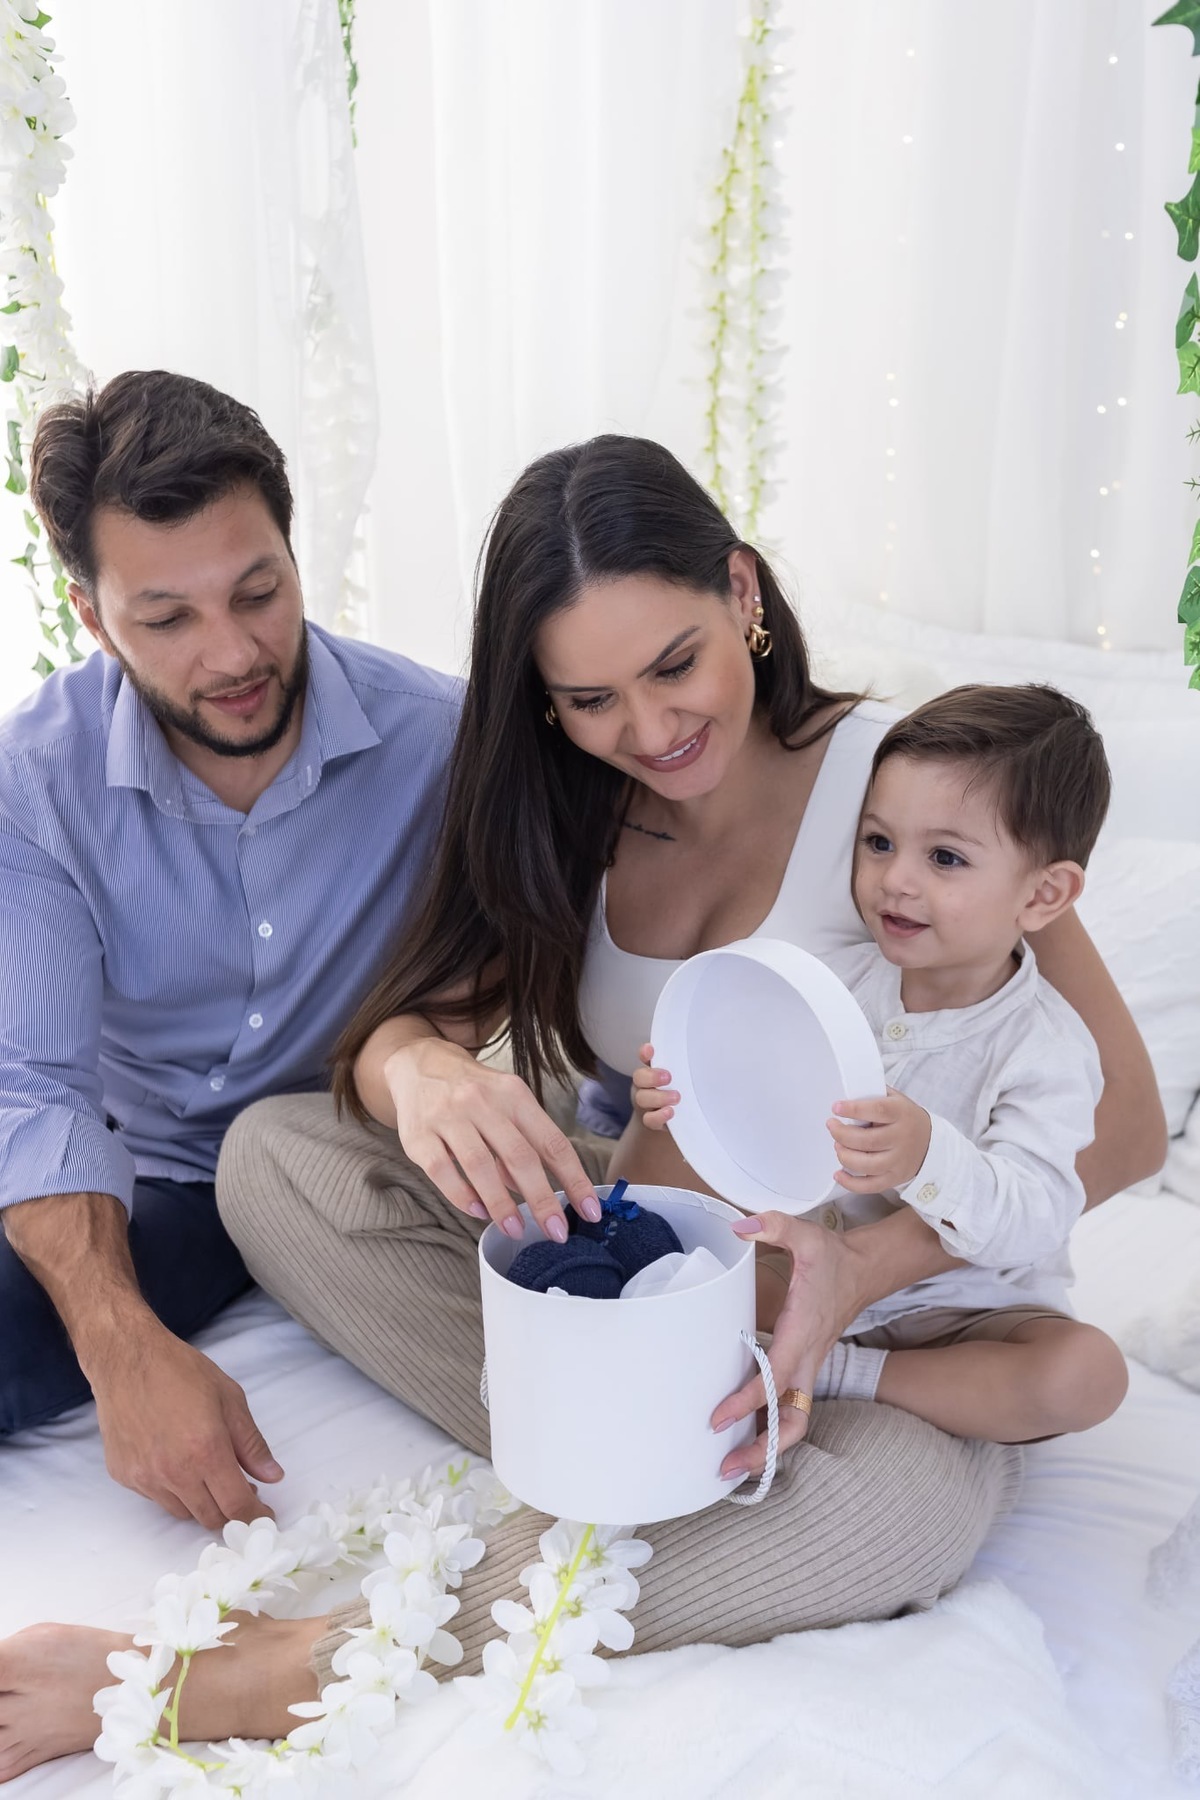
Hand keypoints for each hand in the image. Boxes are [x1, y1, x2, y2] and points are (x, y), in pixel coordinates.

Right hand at [90, 1318, 281, 1528]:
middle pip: (210, 1518)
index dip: (255, 1516)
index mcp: (206, 1451)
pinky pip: (156, 1498)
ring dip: (201, 1502)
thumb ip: (251, 1444)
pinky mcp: (124, 1476)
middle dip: (231, 1512)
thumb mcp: (229, 1399)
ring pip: (183, 1512)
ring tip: (207, 1470)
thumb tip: (272, 1476)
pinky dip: (172, 1489)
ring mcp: (145, 1478)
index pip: (237, 1506)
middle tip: (241, 1489)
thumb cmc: (180, 1371)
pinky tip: (175, 1460)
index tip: (264, 1513)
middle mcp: (174, 1472)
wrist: (126, 1359)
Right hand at [384, 1036, 602, 1241]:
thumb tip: (536, 1194)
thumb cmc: (474, 1092)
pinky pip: (443, 1171)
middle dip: (542, 1199)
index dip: (574, 1179)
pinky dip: (462, 1196)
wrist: (419, 1065)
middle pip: (519, 1156)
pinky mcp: (418, 1136)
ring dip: (501, 1204)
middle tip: (556, 1232)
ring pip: (479, 1165)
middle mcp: (482, 1101)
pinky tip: (478, 1211)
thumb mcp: (506, 1104)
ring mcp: (448, 1117)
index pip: (552, 1141)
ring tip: (515, 1229)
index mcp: (514, 1094)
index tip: (589, 1210)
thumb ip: (523, 1144)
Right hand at [631, 1043, 678, 1131]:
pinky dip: (659, 1116)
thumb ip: (685, 1068)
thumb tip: (706, 1057)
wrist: (672, 1119)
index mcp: (653, 1070)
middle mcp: (645, 1085)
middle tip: (669, 1077)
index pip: (645, 1057)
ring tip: (676, 1097)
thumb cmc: (679, 1091)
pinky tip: (670, 1112)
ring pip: (642, 1098)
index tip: (650, 1049)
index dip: (645, 1053)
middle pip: (639, 1077)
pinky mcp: (651, 1120)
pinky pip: (649, 1119)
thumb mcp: (682, 1077)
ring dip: (659, 1097)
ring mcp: (646, 1104)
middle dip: (652, 1076)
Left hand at [712, 1211, 860, 1479]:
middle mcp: (808, 1360)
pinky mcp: (806, 1369)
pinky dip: (770, 1428)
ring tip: (731, 1466)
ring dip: (767, 1447)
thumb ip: (774, 1226)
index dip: (745, 1402)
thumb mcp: (807, 1235)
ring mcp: (809, 1369)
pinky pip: (790, 1409)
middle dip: (762, 1449)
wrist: (865, 1270)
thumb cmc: (833, 1258)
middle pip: (792, 1421)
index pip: (774, 1379)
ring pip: (795, 1423)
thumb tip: (740, 1227)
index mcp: (803, 1334)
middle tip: (725, 1467)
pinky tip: (743, 1436)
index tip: (716, 1418)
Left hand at [826, 1087, 930, 1193]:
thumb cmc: (905, 1119)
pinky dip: (850, 1183)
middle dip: (841, 1134)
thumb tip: (846, 1093)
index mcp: (901, 1114)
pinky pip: (870, 1186)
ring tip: (838, 1145)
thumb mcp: (895, 1099)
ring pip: (866, 1164)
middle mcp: (901, 1138)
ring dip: (844, 1155)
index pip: (878, 1110)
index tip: (836, 1107)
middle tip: (832, 1126)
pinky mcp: (894, 1178)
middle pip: (866, 1140)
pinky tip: (839, 1173)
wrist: (930, 1143)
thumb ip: (873, 1094)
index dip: (854, 1109)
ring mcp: (898, 1161)